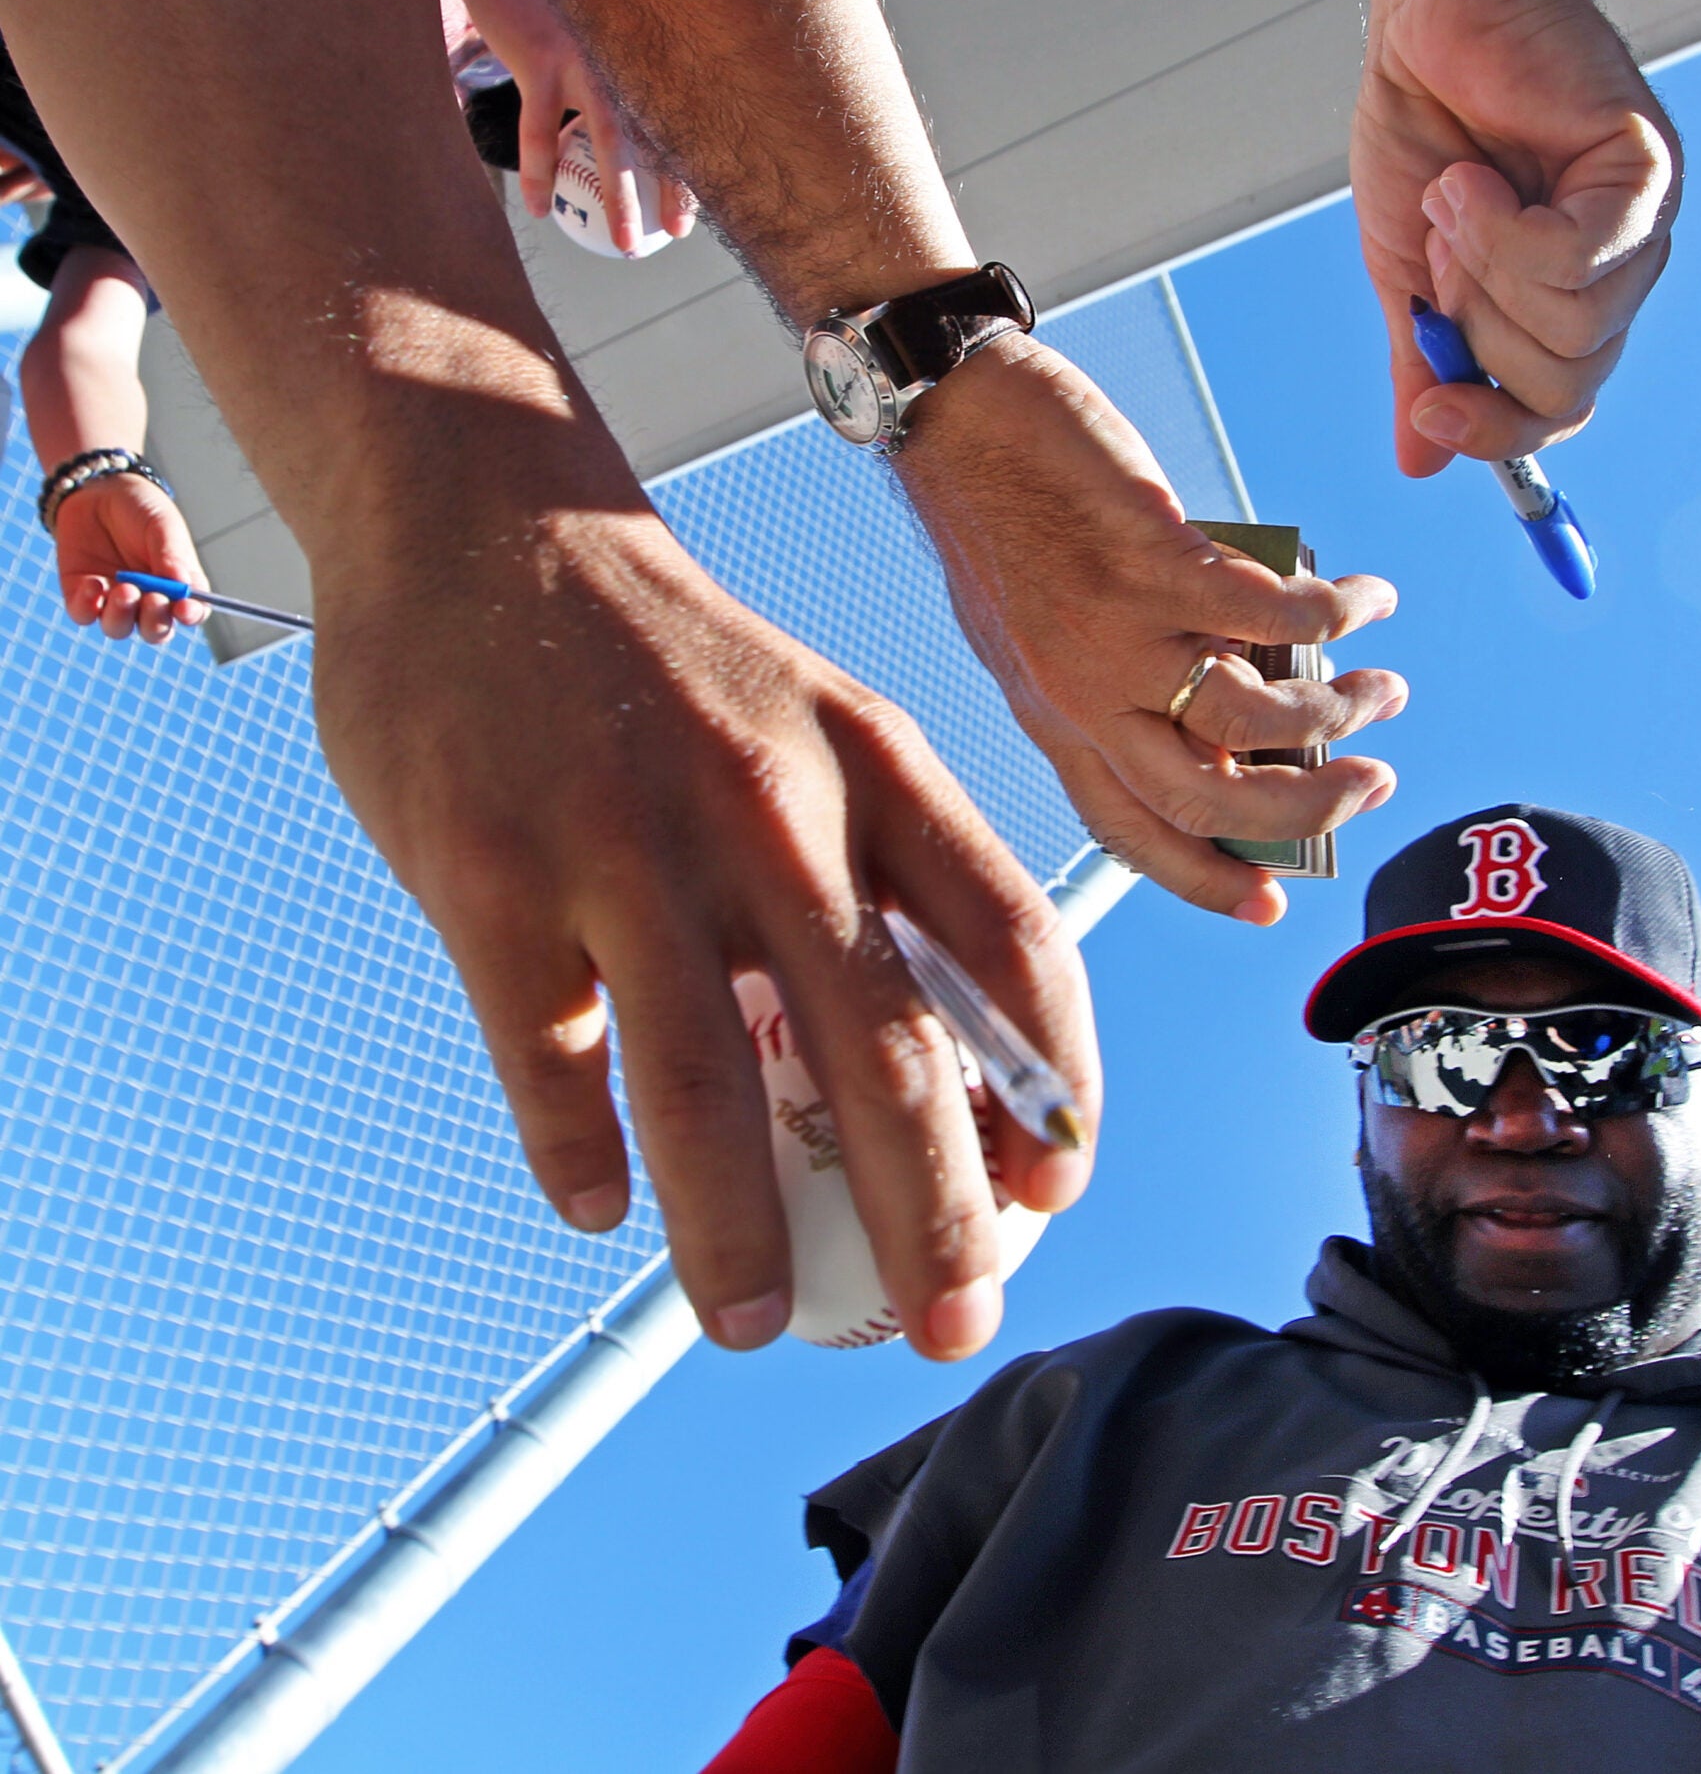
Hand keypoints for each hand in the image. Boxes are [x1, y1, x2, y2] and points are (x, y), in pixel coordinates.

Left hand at [50, 472, 209, 643]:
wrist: (96, 492)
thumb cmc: (139, 509)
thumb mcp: (162, 525)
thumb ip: (172, 555)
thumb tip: (183, 586)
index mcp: (177, 586)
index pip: (191, 612)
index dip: (191, 615)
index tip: (186, 609)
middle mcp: (148, 599)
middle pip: (155, 631)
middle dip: (155, 621)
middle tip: (152, 598)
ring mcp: (114, 600)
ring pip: (118, 628)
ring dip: (122, 615)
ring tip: (124, 589)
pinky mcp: (82, 596)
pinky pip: (84, 615)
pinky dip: (88, 606)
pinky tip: (93, 584)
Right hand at [313, 495, 1097, 1360]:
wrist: (491, 521)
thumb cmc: (681, 663)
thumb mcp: (826, 725)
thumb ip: (886, 869)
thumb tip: (945, 1063)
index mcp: (880, 768)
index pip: (1017, 946)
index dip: (1060, 1083)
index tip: (1062, 1186)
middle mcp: (776, 811)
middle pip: (886, 1054)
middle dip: (938, 1217)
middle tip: (954, 1322)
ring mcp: (628, 845)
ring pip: (706, 1092)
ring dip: (734, 1235)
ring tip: (746, 1327)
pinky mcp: (491, 876)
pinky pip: (554, 1060)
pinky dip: (579, 1158)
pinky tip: (597, 1211)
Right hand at [447, 0, 697, 252]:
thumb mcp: (587, 24)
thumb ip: (608, 61)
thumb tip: (618, 112)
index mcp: (639, 53)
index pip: (680, 115)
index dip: (696, 162)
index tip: (700, 202)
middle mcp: (623, 58)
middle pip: (660, 134)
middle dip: (675, 190)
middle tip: (677, 233)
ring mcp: (584, 58)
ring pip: (609, 142)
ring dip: (617, 198)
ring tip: (623, 242)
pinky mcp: (539, 59)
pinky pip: (539, 131)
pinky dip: (539, 172)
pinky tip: (537, 207)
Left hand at [894, 337, 1406, 921]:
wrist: (951, 413)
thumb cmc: (1000, 509)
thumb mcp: (1037, 627)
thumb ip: (1114, 677)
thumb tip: (1224, 694)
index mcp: (1052, 720)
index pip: (1131, 834)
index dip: (1206, 881)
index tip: (1274, 905)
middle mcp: (1080, 695)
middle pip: (1207, 803)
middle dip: (1307, 813)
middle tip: (1373, 784)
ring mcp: (1115, 631)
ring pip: (1250, 721)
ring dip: (1338, 713)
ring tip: (1385, 690)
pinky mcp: (1153, 557)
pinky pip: (1271, 611)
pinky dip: (1338, 609)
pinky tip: (1370, 597)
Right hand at [1353, 0, 1678, 476]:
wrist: (1432, 18)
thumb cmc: (1427, 126)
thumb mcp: (1408, 271)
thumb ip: (1424, 363)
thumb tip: (1420, 461)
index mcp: (1569, 302)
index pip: (1559, 409)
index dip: (1495, 430)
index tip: (1432, 411)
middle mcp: (1620, 272)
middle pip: (1566, 384)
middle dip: (1479, 331)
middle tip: (1444, 250)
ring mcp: (1642, 224)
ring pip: (1571, 326)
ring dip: (1483, 268)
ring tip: (1457, 191)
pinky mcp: (1646, 169)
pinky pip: (1579, 259)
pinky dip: (1505, 232)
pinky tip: (1472, 179)